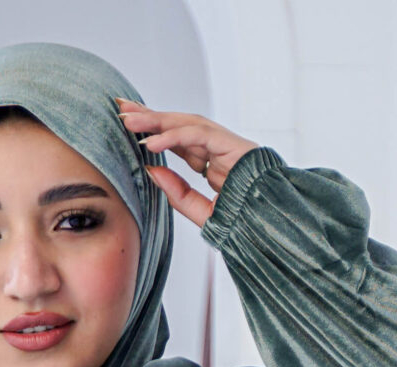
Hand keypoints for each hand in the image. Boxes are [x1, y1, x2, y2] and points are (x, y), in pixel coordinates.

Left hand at [116, 102, 255, 229]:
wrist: (274, 228)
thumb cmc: (246, 223)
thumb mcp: (203, 213)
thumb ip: (178, 194)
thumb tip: (151, 171)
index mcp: (212, 162)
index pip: (179, 140)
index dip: (154, 132)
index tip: (128, 126)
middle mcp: (219, 148)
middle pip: (180, 124)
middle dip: (150, 116)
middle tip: (121, 107)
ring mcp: (228, 144)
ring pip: (187, 123)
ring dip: (157, 120)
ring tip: (129, 120)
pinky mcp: (234, 145)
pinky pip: (200, 134)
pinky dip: (175, 136)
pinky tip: (152, 142)